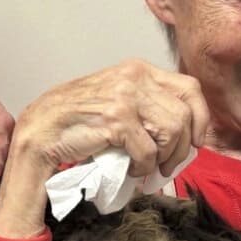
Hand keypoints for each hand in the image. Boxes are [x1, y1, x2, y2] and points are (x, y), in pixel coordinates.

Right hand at [0, 59, 208, 238]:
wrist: (40, 131)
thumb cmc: (77, 121)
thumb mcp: (116, 99)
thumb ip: (146, 104)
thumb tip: (184, 129)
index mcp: (137, 69)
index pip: (189, 88)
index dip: (200, 117)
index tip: (197, 141)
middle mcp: (134, 77)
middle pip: (184, 113)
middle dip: (183, 147)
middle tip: (169, 166)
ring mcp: (124, 97)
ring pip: (172, 132)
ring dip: (164, 158)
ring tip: (151, 169)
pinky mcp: (116, 120)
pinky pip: (148, 150)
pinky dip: (144, 167)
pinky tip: (133, 171)